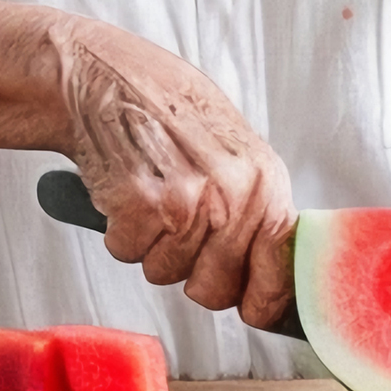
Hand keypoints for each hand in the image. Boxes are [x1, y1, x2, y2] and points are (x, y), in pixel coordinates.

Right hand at [52, 19, 296, 326]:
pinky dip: (119, 232)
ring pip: (166, 274)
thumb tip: (270, 278)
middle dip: (192, 274)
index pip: (280, 265)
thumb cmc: (170, 114)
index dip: (263, 299)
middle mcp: (234, 193)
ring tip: (151, 195)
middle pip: (216, 289)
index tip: (255, 311)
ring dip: (152, 246)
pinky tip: (126, 190)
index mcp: (265, 180)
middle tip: (178, 230)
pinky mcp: (140, 205)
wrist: (110, 79)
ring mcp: (188, 201)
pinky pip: (128, 253)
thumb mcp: (234, 153)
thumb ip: (252, 208)